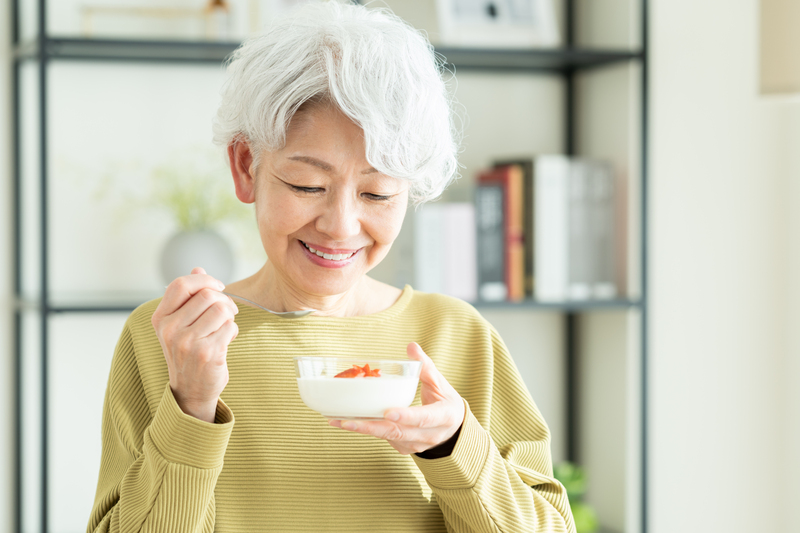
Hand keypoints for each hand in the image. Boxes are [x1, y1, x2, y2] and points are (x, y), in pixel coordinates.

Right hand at [151, 267, 238, 422]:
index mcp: (161, 319)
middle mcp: (170, 330)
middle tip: (228, 312)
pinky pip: (231, 327)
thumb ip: (188, 297)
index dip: (205, 280)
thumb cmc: (188, 352)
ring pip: (221, 309)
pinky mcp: (207, 354)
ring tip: (226, 327)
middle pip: (207, 295)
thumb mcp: (180, 324)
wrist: (191, 391)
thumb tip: (198, 268)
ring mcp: (187, 343)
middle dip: (224, 300)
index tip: (218, 287)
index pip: (181, 285)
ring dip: (230, 316)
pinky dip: (234, 331)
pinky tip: (227, 341)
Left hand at [328, 342, 465, 454]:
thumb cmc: (445, 402)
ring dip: (363, 430)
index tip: (389, 413)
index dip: (406, 416)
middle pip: (398, 432)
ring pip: (387, 438)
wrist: (454, 430)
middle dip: (370, 427)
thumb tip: (411, 346)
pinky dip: (368, 431)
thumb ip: (426, 366)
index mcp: (443, 417)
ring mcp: (416, 445)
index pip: (423, 418)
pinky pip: (385, 439)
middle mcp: (429, 435)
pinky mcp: (404, 448)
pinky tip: (349, 422)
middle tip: (346, 420)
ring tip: (339, 420)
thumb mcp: (441, 383)